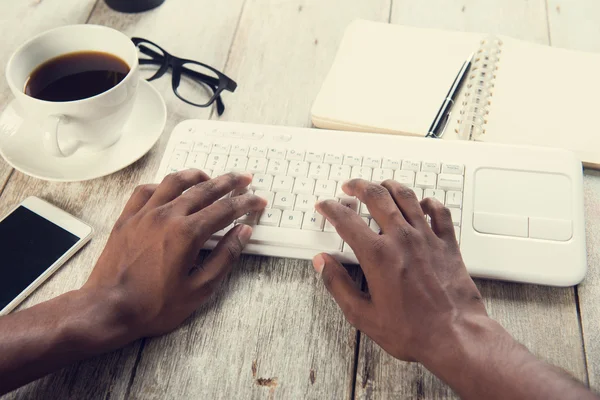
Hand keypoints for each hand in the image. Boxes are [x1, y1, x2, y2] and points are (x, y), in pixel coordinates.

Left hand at [82, 169, 265, 340]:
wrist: (108, 309)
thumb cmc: (151, 305)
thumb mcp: (199, 289)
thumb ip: (224, 257)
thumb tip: (242, 233)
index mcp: (187, 234)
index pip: (225, 210)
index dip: (246, 203)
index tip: (257, 201)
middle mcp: (166, 216)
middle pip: (204, 189)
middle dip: (228, 182)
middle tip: (244, 178)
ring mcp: (144, 214)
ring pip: (175, 182)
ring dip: (197, 176)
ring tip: (210, 177)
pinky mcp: (127, 218)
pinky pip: (146, 190)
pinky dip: (162, 185)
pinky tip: (169, 188)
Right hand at [312, 179, 487, 362]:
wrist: (455, 337)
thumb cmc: (412, 331)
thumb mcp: (363, 315)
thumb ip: (338, 285)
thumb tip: (322, 263)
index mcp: (378, 255)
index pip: (346, 220)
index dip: (330, 208)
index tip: (325, 206)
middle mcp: (402, 239)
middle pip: (376, 197)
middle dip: (359, 186)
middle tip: (350, 186)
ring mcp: (427, 238)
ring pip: (406, 197)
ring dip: (389, 186)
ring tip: (380, 185)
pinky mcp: (447, 244)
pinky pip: (439, 211)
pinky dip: (429, 202)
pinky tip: (422, 203)